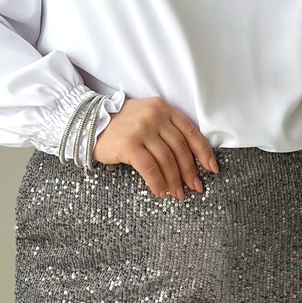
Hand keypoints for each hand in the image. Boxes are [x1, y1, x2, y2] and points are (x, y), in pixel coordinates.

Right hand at [91, 97, 218, 199]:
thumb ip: (167, 129)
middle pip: (180, 148)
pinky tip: (161, 192)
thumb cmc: (122, 124)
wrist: (90, 124)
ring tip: (178, 194)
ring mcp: (142, 129)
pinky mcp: (129, 144)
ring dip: (175, 181)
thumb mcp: (148, 117)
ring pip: (167, 160)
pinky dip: (158, 183)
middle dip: (190, 171)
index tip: (211, 169)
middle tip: (195, 188)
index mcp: (163, 108)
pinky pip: (150, 168)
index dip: (203, 152)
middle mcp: (155, 116)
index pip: (190, 132)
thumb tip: (189, 160)